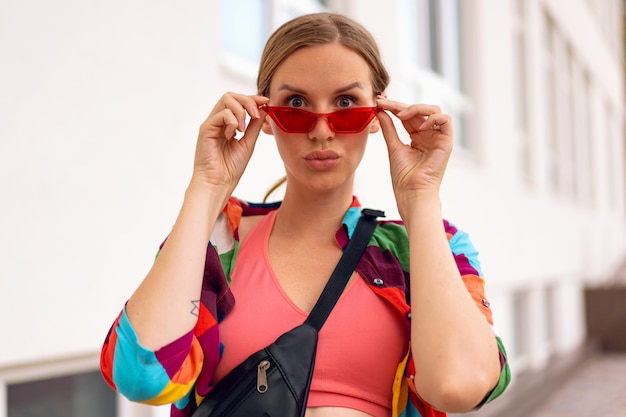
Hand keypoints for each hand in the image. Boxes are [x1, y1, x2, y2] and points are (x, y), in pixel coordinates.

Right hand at [192, 93, 268, 191]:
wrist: (218, 183)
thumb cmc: (230, 168)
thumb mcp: (248, 143)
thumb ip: (254, 126)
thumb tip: (263, 109)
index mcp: (227, 124)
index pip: (238, 101)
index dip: (253, 98)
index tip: (266, 101)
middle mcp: (218, 121)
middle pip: (231, 96)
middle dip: (248, 101)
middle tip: (255, 115)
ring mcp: (211, 123)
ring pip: (226, 99)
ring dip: (241, 111)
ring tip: (242, 129)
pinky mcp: (206, 129)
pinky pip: (221, 114)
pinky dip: (232, 121)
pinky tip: (232, 135)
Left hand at [376, 98, 452, 212]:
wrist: (411, 193)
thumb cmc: (403, 177)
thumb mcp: (393, 147)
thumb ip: (389, 128)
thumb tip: (381, 111)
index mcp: (417, 137)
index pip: (408, 116)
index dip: (394, 107)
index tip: (380, 103)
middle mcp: (429, 135)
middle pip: (419, 111)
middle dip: (400, 105)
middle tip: (385, 104)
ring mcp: (438, 138)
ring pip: (434, 111)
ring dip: (416, 108)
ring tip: (401, 115)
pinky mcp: (447, 143)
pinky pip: (446, 121)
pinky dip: (434, 118)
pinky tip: (420, 124)